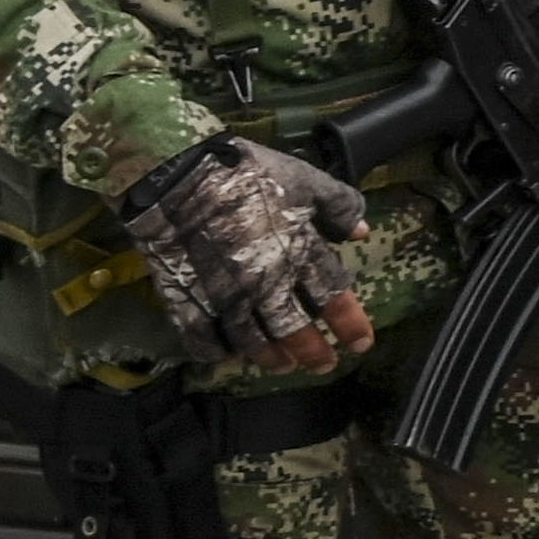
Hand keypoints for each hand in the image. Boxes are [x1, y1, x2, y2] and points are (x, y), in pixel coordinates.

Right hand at [123, 138, 372, 372]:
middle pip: (294, 329)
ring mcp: (224, 294)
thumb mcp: (305, 178)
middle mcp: (266, 282)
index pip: (333, 297)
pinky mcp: (187, 298)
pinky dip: (215, 351)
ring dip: (270, 356)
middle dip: (312, 352)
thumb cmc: (246, 172)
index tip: (361, 345)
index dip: (350, 324)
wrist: (175, 172)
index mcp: (299, 252)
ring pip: (252, 340)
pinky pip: (202, 337)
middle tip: (323, 365)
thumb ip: (339, 205)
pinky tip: (226, 356)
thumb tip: (363, 233)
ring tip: (282, 365)